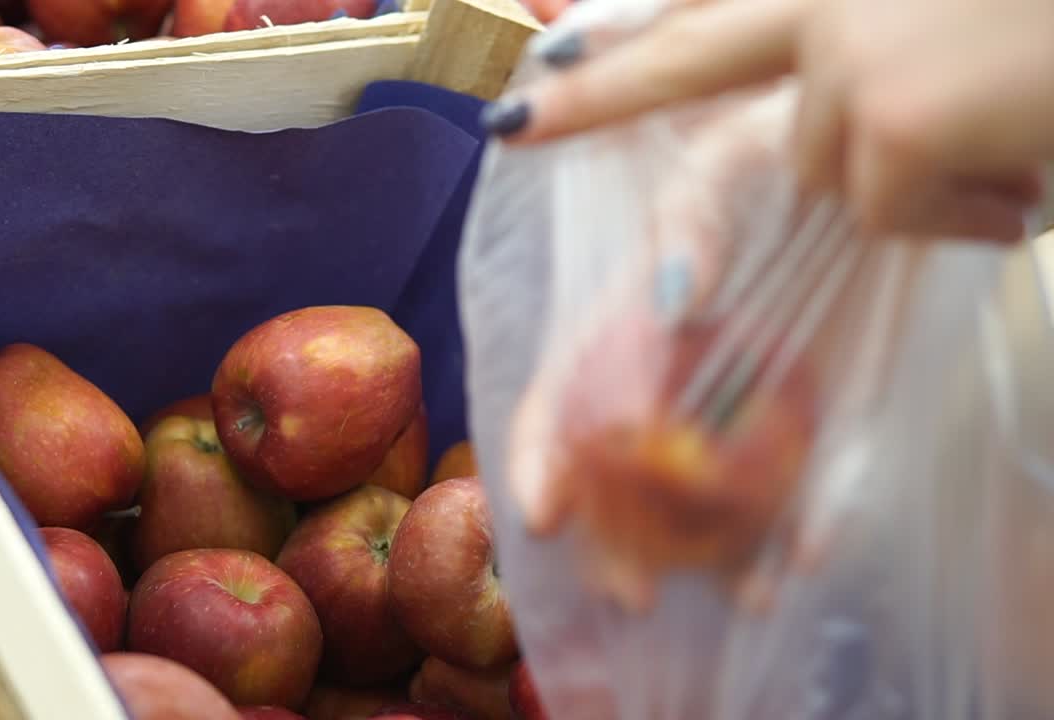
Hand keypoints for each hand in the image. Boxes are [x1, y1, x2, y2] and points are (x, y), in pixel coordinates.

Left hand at [484, 0, 1053, 241]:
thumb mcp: (953, 28)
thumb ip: (868, 48)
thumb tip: (831, 112)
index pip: (711, 15)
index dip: (625, 35)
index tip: (543, 58)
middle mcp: (833, 2)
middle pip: (696, 62)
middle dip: (597, 92)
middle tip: (514, 122)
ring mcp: (853, 54)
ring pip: (830, 166)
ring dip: (920, 173)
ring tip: (1019, 126)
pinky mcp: (892, 126)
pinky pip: (893, 213)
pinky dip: (972, 212)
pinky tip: (1032, 156)